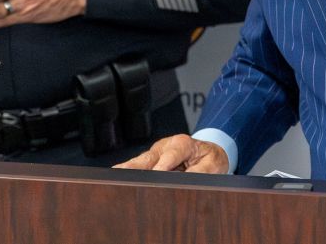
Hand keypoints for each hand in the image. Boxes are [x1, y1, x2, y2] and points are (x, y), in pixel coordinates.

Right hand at [114, 134, 229, 173]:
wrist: (210, 152)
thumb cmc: (211, 158)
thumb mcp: (213, 165)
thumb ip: (200, 173)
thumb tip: (185, 182)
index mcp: (182, 143)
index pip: (170, 155)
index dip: (162, 167)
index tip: (155, 176)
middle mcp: (165, 146)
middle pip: (147, 158)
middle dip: (134, 168)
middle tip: (121, 177)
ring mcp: (156, 153)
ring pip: (138, 163)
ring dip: (126, 171)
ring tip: (112, 179)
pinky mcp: (151, 161)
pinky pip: (138, 169)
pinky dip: (128, 175)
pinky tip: (117, 182)